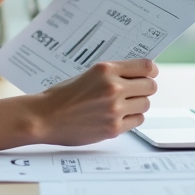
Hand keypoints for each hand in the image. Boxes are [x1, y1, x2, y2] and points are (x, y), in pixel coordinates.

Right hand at [0, 59, 158, 150]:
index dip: (150, 71)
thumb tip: (137, 75)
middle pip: (150, 86)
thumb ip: (112, 74)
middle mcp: (113, 88)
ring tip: (123, 104)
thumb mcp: (88, 75)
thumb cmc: (62, 95)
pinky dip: (131, 118)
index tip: (149, 74)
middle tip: (136, 91)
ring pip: (145, 104)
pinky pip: (137, 120)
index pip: (146, 67)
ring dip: (137, 104)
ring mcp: (115, 109)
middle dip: (145, 88)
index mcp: (106, 70)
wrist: (44, 117)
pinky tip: (118, 116)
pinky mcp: (113, 128)